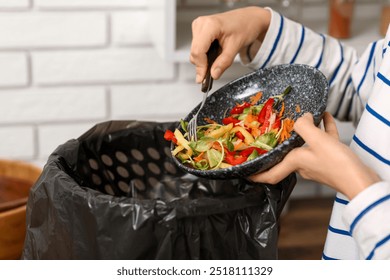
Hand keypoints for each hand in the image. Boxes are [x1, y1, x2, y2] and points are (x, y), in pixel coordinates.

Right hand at [190, 6, 270, 82]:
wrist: (249, 18)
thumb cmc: (244, 26)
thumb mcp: (236, 46)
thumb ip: (224, 62)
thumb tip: (214, 74)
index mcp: (210, 25)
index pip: (198, 51)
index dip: (200, 67)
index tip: (203, 78)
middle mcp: (201, 24)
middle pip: (195, 52)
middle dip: (202, 65)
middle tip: (213, 72)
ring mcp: (199, 26)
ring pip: (194, 51)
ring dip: (203, 60)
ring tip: (218, 58)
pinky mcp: (199, 30)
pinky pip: (197, 48)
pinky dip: (204, 55)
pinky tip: (214, 54)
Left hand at [250, 112, 379, 199]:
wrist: (362, 180)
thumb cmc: (338, 164)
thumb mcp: (317, 141)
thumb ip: (305, 126)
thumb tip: (302, 117)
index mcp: (294, 163)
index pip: (270, 174)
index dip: (256, 175)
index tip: (246, 173)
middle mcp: (303, 165)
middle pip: (286, 154)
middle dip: (280, 143)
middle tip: (273, 131)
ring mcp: (317, 163)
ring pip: (305, 145)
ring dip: (304, 131)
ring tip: (306, 116)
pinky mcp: (330, 160)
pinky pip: (322, 142)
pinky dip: (322, 130)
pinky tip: (325, 117)